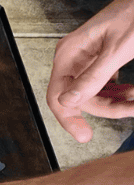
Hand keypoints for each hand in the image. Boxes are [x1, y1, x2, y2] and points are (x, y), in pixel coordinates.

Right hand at [47, 0, 133, 142]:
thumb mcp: (117, 49)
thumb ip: (93, 76)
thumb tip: (69, 102)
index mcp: (69, 54)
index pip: (58, 95)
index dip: (69, 118)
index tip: (82, 134)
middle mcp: (74, 58)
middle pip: (80, 98)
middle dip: (106, 107)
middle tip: (128, 110)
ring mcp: (87, 59)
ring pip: (94, 93)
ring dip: (115, 101)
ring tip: (133, 101)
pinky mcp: (101, 60)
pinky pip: (104, 84)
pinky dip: (118, 92)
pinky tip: (129, 93)